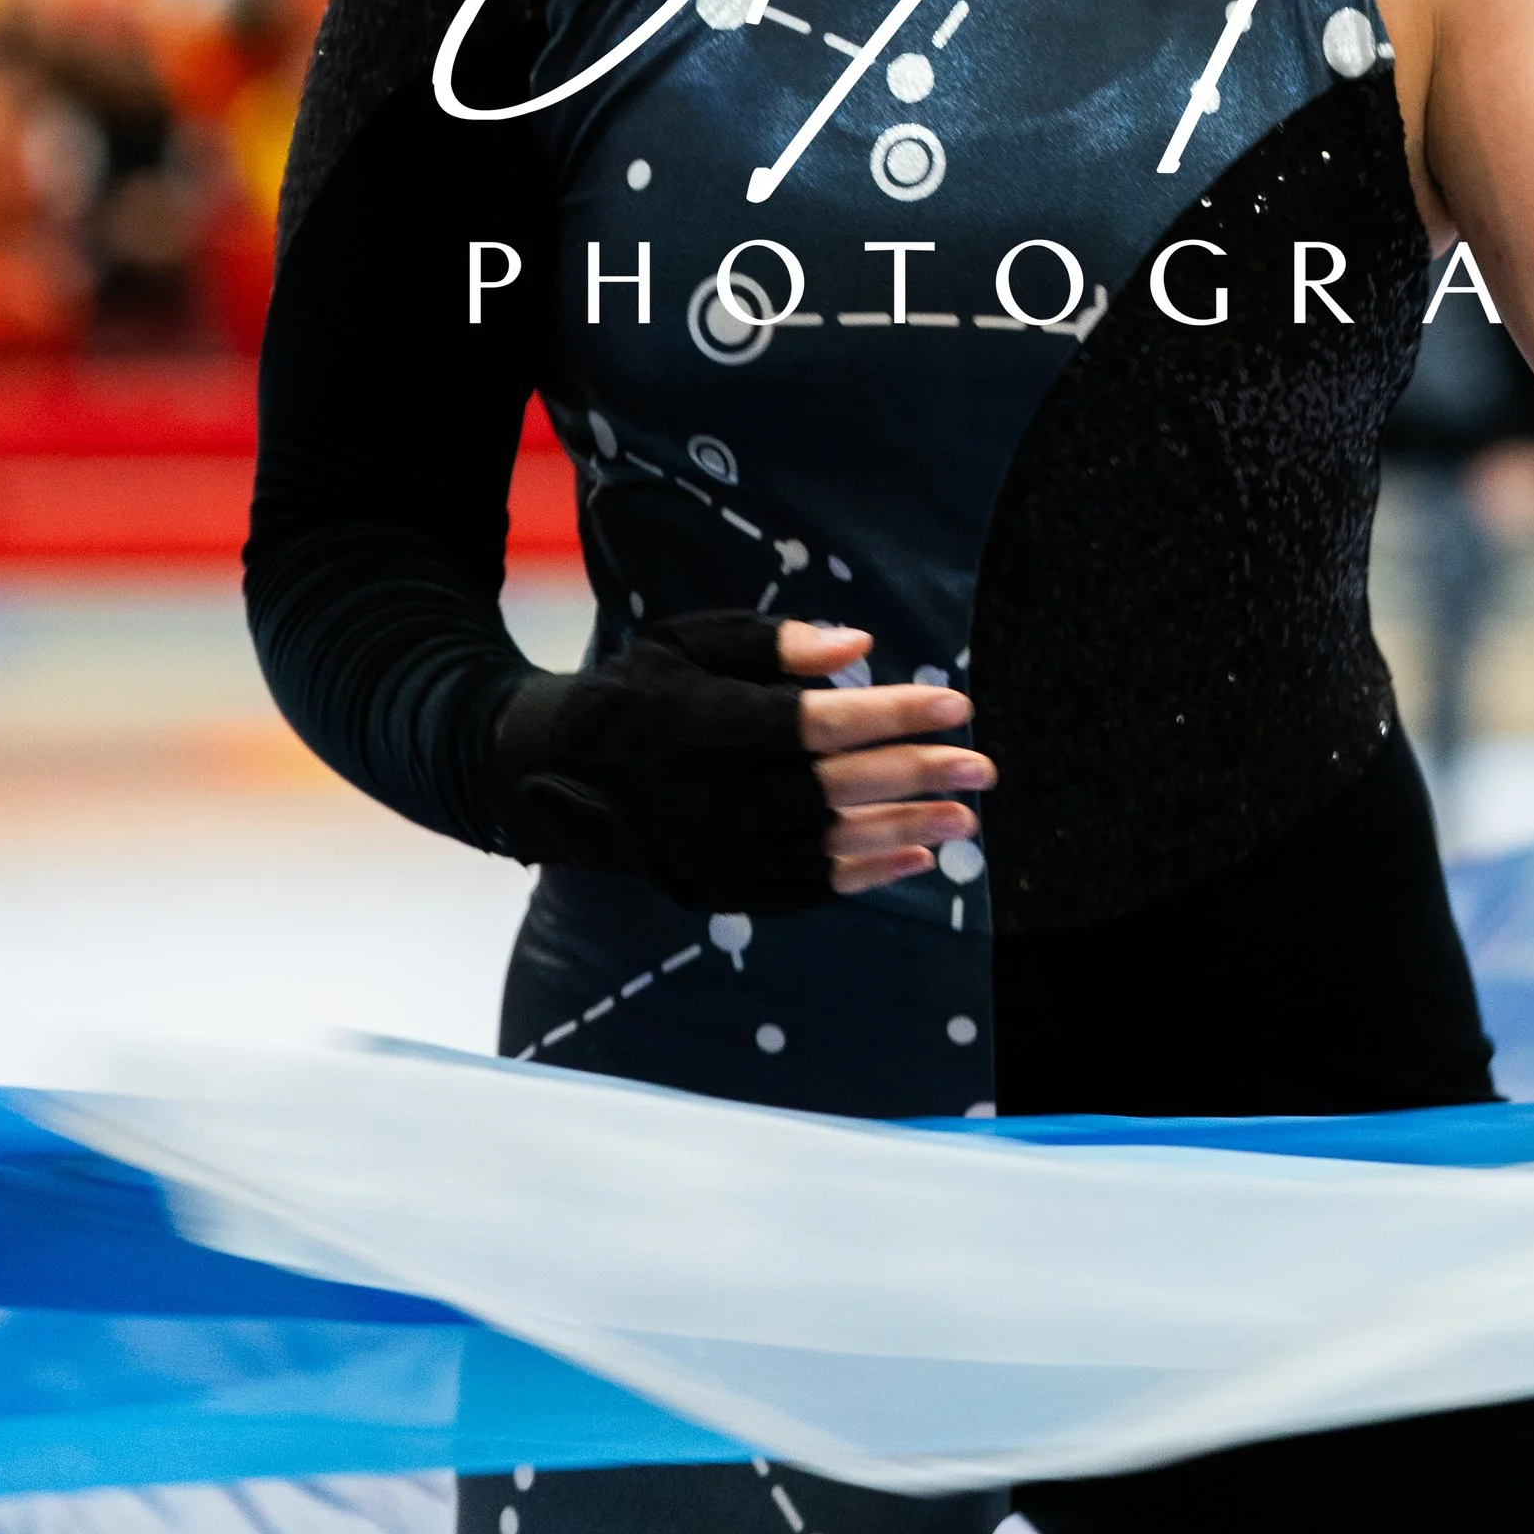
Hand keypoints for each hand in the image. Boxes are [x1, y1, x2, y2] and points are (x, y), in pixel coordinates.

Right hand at [489, 610, 992, 912]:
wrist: (552, 775)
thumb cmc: (640, 692)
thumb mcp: (691, 642)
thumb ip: (775, 644)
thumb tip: (860, 648)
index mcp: (695, 724)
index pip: (811, 724)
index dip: (889, 714)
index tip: (956, 703)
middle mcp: (698, 797)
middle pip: (826, 789)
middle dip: (914, 775)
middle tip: (981, 766)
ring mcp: (702, 854)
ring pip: (821, 846)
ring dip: (902, 832)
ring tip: (965, 818)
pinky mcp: (708, 892)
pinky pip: (799, 889)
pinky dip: (861, 874)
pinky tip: (913, 857)